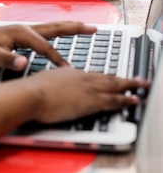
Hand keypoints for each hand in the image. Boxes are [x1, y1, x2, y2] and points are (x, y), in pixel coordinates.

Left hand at [0, 21, 96, 69]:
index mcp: (20, 32)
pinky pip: (44, 33)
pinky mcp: (20, 35)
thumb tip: (23, 63)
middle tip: (93, 28)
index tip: (67, 70)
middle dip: (74, 28)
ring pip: (51, 28)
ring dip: (68, 27)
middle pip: (54, 28)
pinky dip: (57, 32)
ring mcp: (22, 30)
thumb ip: (8, 60)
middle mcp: (24, 28)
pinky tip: (61, 35)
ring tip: (84, 27)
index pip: (44, 47)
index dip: (56, 59)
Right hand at [24, 68, 144, 123]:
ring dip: (130, 86)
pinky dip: (126, 100)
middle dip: (123, 79)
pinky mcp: (91, 101)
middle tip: (136, 79)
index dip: (103, 77)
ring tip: (140, 86)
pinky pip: (114, 100)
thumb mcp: (44, 81)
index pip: (92, 75)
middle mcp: (81, 77)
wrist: (31, 94)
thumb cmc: (32, 90)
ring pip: (115, 86)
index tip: (110, 78)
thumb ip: (53, 82)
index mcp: (69, 72)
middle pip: (107, 78)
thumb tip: (53, 84)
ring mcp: (88, 88)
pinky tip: (133, 100)